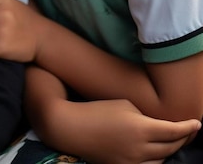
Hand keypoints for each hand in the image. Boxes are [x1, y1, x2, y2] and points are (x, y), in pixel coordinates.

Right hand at [31, 96, 200, 163]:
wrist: (73, 127)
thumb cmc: (98, 109)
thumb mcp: (125, 105)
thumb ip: (145, 118)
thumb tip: (157, 127)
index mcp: (140, 128)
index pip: (173, 131)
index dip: (188, 128)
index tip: (198, 123)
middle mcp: (139, 149)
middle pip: (171, 147)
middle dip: (184, 138)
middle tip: (190, 130)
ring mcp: (131, 162)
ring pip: (161, 160)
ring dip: (170, 150)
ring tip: (174, 139)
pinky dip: (156, 158)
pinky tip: (157, 151)